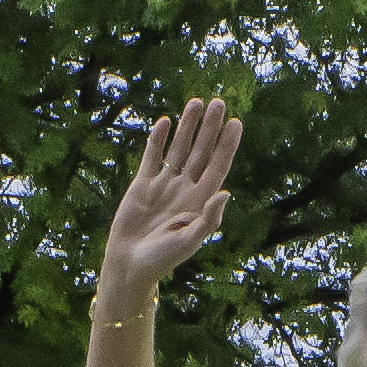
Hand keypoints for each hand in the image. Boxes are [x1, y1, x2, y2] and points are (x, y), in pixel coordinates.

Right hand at [97, 100, 241, 306]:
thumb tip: (226, 192)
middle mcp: (185, 189)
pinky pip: (152, 157)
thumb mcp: (190, 241)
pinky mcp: (142, 184)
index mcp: (200, 201)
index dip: (227, 145)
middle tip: (219, 103)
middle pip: (201, 151)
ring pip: (178, 149)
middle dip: (210, 128)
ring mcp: (164, 185)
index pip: (218, 166)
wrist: (130, 263)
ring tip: (195, 102)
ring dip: (187, 127)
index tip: (236, 123)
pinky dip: (158, 140)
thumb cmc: (163, 259)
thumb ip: (208, 218)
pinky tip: (166, 122)